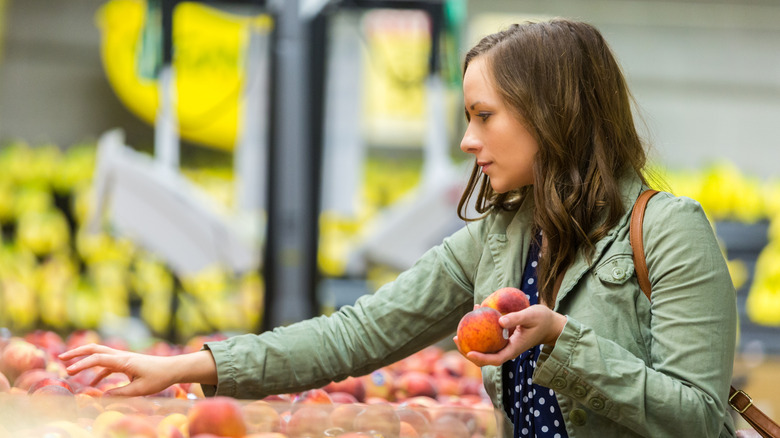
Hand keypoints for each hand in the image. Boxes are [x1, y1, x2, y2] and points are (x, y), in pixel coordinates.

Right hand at [59, 343, 215, 396]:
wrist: (172, 369)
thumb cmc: (158, 378)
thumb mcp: (140, 390)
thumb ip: (120, 393)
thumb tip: (102, 398)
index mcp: (123, 360)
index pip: (98, 358)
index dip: (82, 364)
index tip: (68, 371)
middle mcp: (121, 356)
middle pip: (95, 349)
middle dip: (77, 352)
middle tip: (61, 358)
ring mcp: (123, 358)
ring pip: (100, 354)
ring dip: (84, 360)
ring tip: (69, 368)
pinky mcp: (126, 363)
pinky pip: (107, 365)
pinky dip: (97, 372)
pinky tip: (91, 385)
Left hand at [453, 304, 566, 366]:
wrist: (549, 323)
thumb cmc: (542, 319)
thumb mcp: (531, 315)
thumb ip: (516, 318)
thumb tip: (499, 321)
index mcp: (514, 350)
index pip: (495, 359)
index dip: (481, 358)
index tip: (469, 352)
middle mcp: (507, 349)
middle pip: (485, 357)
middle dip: (468, 352)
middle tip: (456, 339)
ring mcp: (504, 345)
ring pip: (485, 347)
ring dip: (471, 340)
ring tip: (458, 329)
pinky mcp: (503, 338)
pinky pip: (488, 336)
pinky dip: (480, 328)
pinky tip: (474, 313)